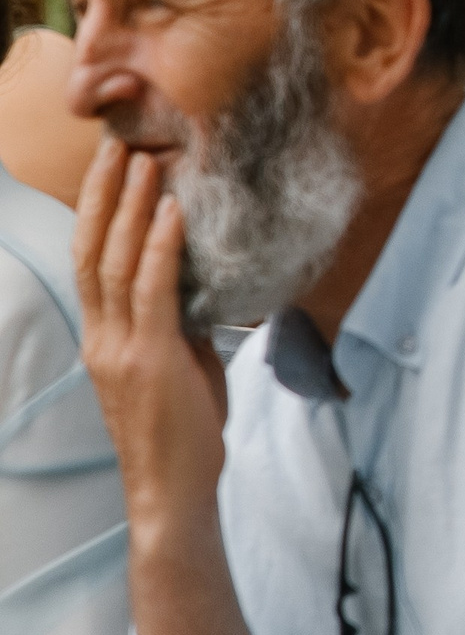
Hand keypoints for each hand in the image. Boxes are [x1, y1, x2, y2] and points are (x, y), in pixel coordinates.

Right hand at [73, 139, 227, 523]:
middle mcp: (102, 337)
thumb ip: (179, 323)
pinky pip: (154, 291)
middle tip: (119, 145)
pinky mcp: (151, 359)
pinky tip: (172, 213)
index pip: (92, 262)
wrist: (174, 490)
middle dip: (105, 195)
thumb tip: (201, 283)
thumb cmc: (183, 430)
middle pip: (93, 251)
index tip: (113, 169)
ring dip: (132, 209)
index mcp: (103, 338)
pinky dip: (163, 247)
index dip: (100, 213)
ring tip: (144, 162)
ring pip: (117, 263)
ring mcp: (121, 348)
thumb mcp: (179, 364)